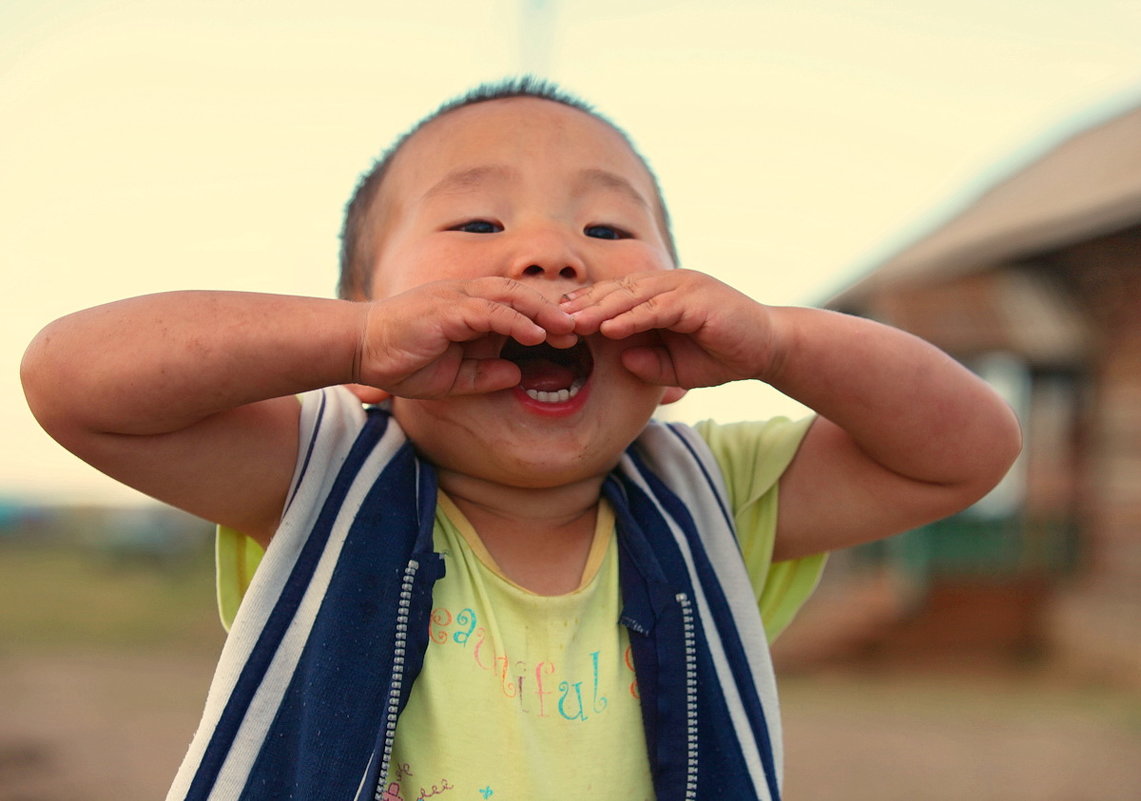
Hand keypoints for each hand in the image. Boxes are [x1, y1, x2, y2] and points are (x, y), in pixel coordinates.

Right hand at [357, 277, 576, 398]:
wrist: (359, 349)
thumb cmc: (401, 361)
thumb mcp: (453, 377)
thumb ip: (485, 374)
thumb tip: (517, 374)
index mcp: (472, 308)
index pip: (518, 306)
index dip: (546, 319)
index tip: (573, 339)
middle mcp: (468, 296)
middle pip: (522, 295)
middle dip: (554, 312)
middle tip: (583, 330)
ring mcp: (458, 298)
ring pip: (511, 298)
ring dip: (543, 313)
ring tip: (568, 330)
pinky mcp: (448, 308)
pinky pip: (490, 311)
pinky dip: (515, 322)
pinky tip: (535, 335)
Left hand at [560, 269, 777, 388]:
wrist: (768, 348)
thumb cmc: (722, 354)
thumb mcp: (676, 366)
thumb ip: (648, 362)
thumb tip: (620, 361)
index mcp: (658, 293)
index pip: (613, 296)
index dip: (584, 307)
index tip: (554, 322)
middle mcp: (667, 283)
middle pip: (615, 290)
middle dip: (581, 305)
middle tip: (550, 320)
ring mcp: (682, 287)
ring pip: (631, 295)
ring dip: (599, 309)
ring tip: (571, 324)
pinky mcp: (697, 298)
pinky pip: (658, 308)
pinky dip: (632, 318)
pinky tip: (609, 328)